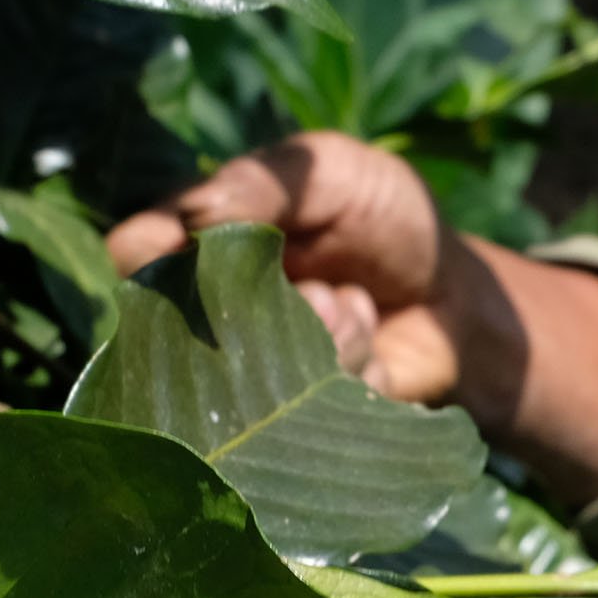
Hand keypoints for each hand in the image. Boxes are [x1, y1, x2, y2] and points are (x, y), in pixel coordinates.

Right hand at [102, 133, 468, 405]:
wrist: (459, 297)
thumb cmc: (388, 218)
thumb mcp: (328, 171)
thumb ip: (260, 185)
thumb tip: (189, 220)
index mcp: (203, 244)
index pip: (138, 256)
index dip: (151, 259)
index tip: (174, 255)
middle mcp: (211, 315)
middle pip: (188, 332)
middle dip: (271, 311)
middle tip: (328, 294)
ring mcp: (250, 376)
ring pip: (256, 377)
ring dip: (328, 338)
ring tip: (360, 310)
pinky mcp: (295, 426)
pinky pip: (309, 413)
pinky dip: (357, 373)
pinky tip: (374, 352)